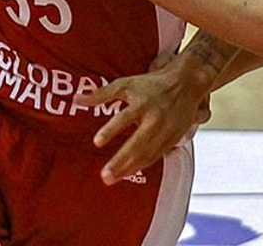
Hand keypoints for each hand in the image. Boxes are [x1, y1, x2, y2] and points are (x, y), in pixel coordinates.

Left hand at [78, 52, 211, 185]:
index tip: (97, 142)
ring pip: (146, 154)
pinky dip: (142, 165)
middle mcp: (154, 119)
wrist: (186, 85)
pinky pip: (156, 156)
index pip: (124, 118)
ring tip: (112, 178)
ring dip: (129, 168)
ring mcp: (165, 131)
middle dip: (121, 161)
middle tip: (105, 175)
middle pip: (136, 143)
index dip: (110, 130)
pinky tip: (129, 173)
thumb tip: (76, 99)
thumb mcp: (126, 84)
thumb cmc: (152, 85)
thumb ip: (101, 93)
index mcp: (141, 103)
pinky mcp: (172, 139)